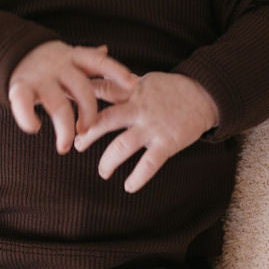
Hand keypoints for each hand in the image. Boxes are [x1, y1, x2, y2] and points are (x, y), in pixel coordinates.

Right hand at [8, 42, 137, 153]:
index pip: (98, 61)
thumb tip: (106, 50)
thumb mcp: (69, 58)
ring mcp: (39, 78)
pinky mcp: (18, 88)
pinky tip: (35, 128)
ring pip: (58, 104)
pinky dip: (28, 119)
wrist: (11, 54)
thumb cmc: (47, 64)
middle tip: (88, 131)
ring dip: (64, 127)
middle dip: (89, 113)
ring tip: (65, 146)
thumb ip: (88, 59)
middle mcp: (58, 66)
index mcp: (73, 57)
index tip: (133, 86)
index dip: (116, 72)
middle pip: (82, 89)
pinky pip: (24, 105)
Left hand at [73, 71, 218, 191]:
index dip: (79, 98)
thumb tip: (92, 85)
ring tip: (103, 172)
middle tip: (76, 144)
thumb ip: (120, 86)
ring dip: (107, 162)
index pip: (98, 91)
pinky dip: (137, 178)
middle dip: (86, 134)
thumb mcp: (144, 81)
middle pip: (103, 121)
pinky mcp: (167, 142)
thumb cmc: (170, 89)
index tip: (64, 107)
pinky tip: (128, 187)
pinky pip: (148, 164)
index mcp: (130, 91)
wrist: (204, 94)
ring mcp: (152, 126)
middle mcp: (137, 108)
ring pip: (121, 146)